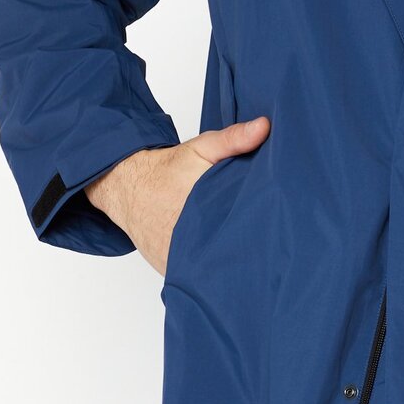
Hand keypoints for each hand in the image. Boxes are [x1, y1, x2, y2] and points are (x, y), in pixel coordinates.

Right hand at [84, 115, 271, 275]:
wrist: (126, 187)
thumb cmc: (167, 169)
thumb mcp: (201, 148)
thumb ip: (233, 139)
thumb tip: (264, 127)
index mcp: (201, 210)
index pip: (241, 230)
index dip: (262, 231)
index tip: (277, 230)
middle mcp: (187, 240)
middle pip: (229, 254)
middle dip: (248, 250)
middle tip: (269, 246)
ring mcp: (177, 258)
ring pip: (212, 270)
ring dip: (227, 263)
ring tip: (248, 258)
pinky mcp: (170, 269)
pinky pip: (195, 276)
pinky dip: (207, 271)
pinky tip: (220, 263)